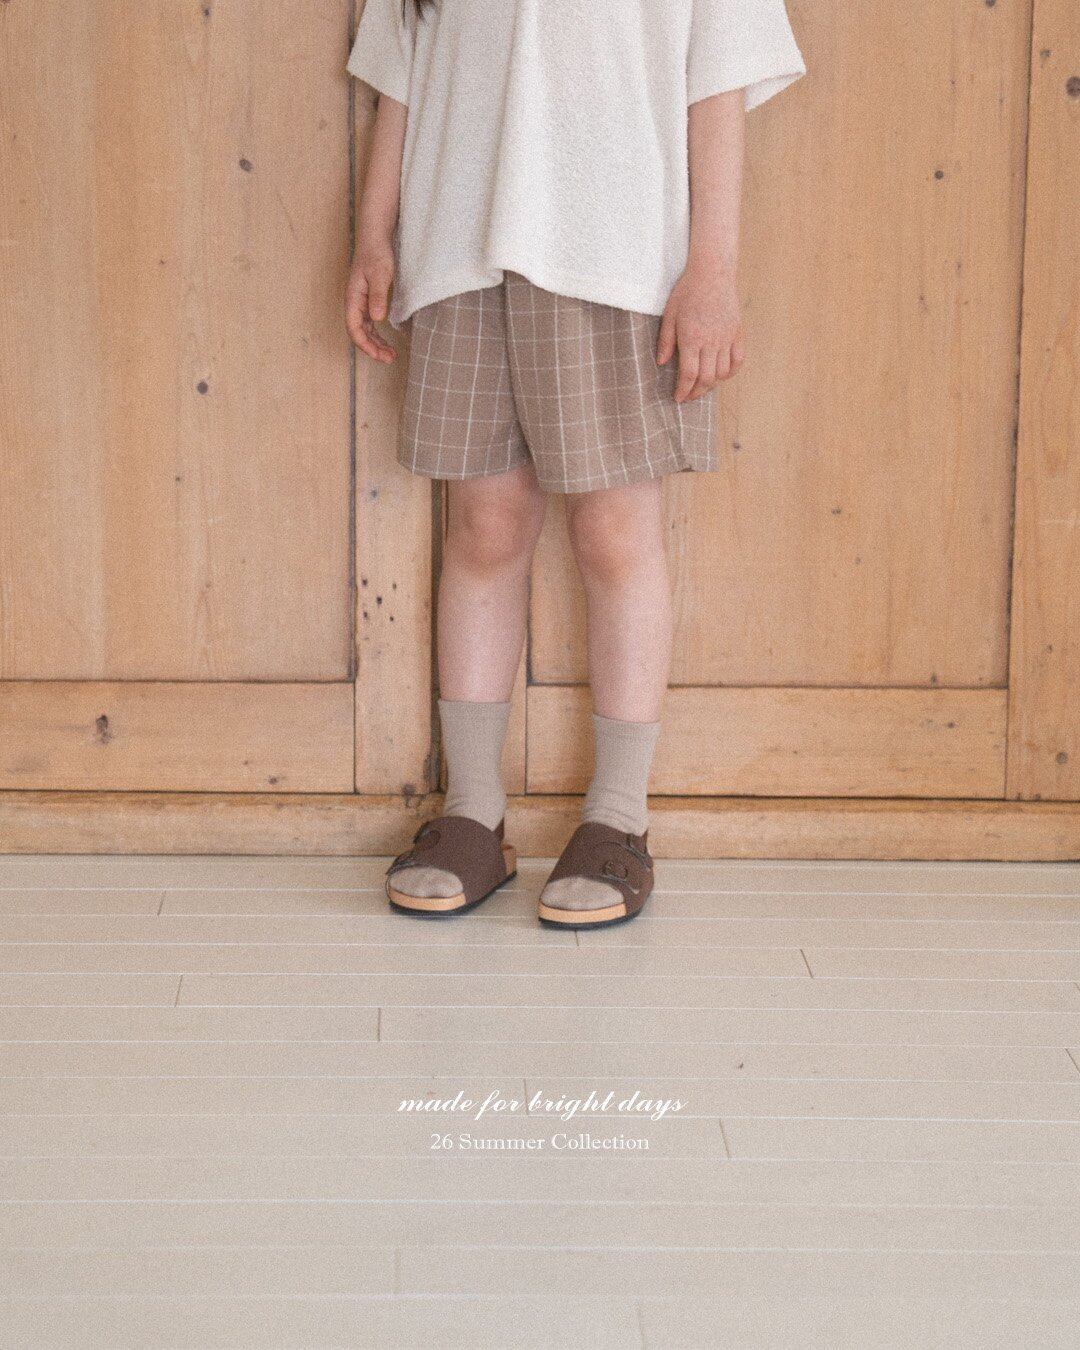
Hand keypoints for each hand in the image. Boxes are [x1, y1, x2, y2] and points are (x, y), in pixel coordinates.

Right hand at [345, 241, 396, 363]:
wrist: (376, 238)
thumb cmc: (376, 253)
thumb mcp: (379, 275)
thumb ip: (378, 296)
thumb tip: (377, 319)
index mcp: (353, 298)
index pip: (354, 328)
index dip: (365, 345)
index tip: (379, 355)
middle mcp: (355, 303)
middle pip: (360, 332)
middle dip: (373, 348)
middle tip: (390, 358)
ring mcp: (361, 302)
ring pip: (366, 329)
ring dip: (376, 343)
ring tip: (391, 354)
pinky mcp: (369, 300)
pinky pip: (371, 323)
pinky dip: (378, 334)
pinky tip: (388, 341)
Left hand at [657, 261, 743, 401]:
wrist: (712, 273)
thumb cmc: (687, 292)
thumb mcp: (669, 315)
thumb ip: (665, 341)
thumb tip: (661, 363)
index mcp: (692, 339)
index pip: (689, 375)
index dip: (683, 390)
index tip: (678, 398)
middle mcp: (711, 342)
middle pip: (706, 379)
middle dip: (696, 392)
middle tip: (687, 395)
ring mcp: (726, 338)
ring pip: (722, 373)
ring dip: (712, 384)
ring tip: (701, 386)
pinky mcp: (737, 333)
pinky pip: (738, 360)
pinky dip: (730, 372)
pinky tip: (721, 374)